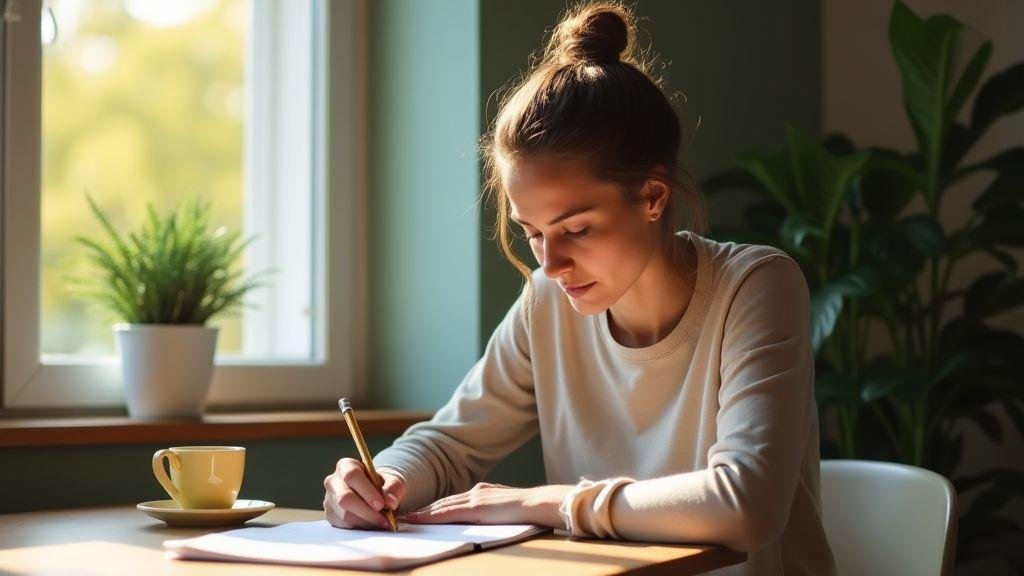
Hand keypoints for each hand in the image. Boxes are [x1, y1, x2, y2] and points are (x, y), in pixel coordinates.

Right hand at [323, 458, 405, 529]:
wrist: (375, 494)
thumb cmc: (382, 484)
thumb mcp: (392, 480)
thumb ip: (393, 487)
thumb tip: (391, 502)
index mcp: (346, 466)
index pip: (352, 476)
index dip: (367, 491)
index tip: (381, 505)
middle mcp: (333, 481)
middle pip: (344, 498)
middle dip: (366, 511)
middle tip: (384, 519)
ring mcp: (329, 499)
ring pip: (345, 515)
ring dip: (366, 522)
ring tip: (383, 523)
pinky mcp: (331, 516)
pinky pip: (344, 526)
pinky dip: (361, 528)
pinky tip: (373, 525)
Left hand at [402, 482, 570, 527]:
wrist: (537, 504)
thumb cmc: (527, 510)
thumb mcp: (505, 508)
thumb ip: (492, 510)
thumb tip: (483, 517)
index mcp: (483, 492)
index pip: (453, 501)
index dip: (436, 507)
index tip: (421, 513)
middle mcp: (476, 492)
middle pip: (443, 502)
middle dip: (424, 509)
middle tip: (405, 515)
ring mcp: (474, 498)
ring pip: (441, 506)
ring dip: (422, 513)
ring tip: (406, 518)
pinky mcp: (475, 508)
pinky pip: (447, 513)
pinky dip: (430, 516)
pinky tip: (419, 519)